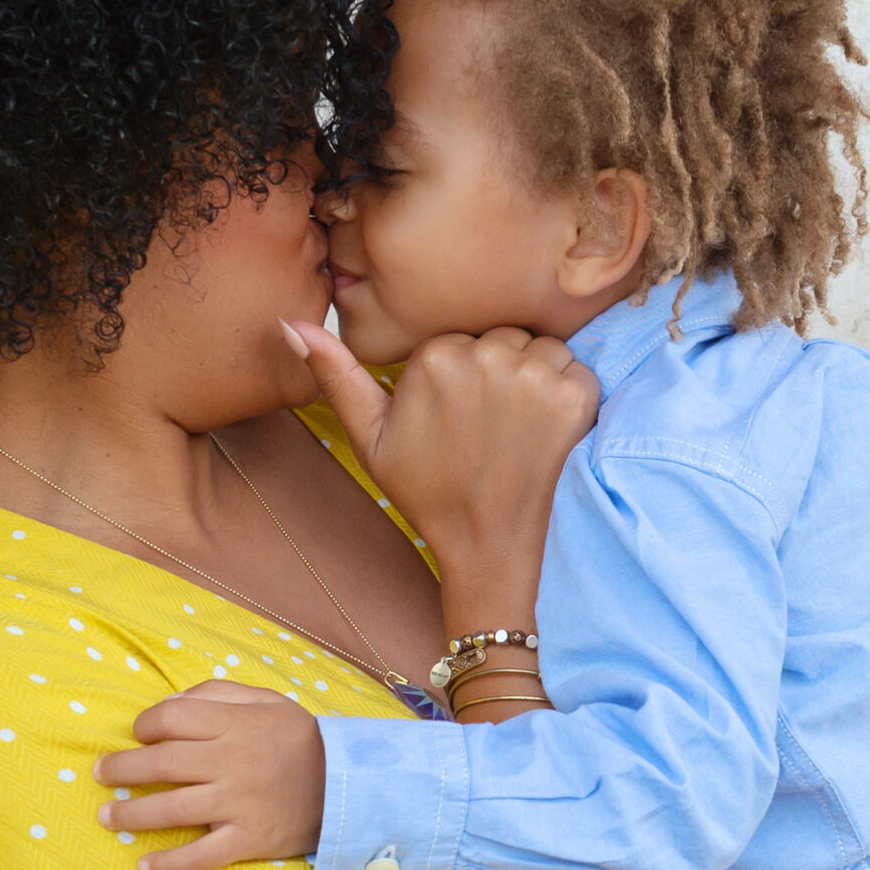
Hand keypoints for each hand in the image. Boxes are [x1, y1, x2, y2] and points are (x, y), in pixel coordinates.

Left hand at [94, 680, 326, 869]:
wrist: (349, 786)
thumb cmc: (297, 740)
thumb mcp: (265, 701)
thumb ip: (216, 695)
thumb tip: (167, 705)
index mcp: (235, 724)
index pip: (171, 719)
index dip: (144, 725)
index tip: (137, 734)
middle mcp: (233, 762)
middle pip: (161, 764)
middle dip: (121, 768)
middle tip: (100, 773)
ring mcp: (240, 804)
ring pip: (172, 810)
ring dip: (131, 815)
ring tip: (106, 816)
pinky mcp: (250, 840)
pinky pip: (203, 857)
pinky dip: (170, 864)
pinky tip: (144, 867)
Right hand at [283, 319, 597, 614]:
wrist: (487, 546)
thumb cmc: (427, 491)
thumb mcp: (370, 436)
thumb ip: (336, 373)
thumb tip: (291, 323)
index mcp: (435, 357)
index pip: (461, 340)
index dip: (462, 378)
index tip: (457, 420)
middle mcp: (486, 356)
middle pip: (504, 337)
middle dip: (500, 372)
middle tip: (488, 429)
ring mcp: (534, 376)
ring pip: (542, 349)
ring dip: (537, 380)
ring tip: (517, 430)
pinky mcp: (573, 397)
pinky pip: (579, 369)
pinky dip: (571, 396)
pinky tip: (547, 434)